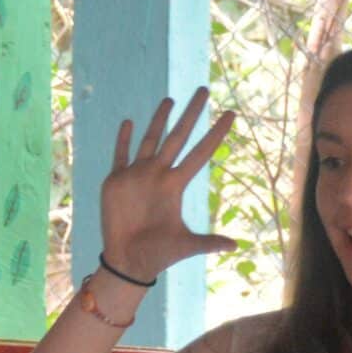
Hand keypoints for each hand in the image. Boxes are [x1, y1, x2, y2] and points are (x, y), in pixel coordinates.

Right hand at [97, 87, 238, 280]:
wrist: (128, 262)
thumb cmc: (158, 255)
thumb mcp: (187, 245)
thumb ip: (209, 242)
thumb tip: (235, 247)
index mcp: (176, 185)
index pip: (200, 153)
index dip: (215, 134)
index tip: (230, 114)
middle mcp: (159, 175)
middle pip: (178, 137)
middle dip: (191, 114)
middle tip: (203, 90)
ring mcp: (137, 176)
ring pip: (151, 140)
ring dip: (159, 120)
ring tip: (170, 100)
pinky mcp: (116, 182)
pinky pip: (120, 156)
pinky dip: (123, 139)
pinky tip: (129, 122)